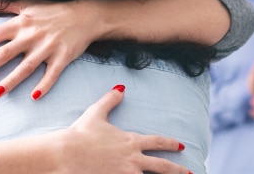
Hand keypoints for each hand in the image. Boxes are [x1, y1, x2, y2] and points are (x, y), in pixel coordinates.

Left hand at [0, 0, 95, 99]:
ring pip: (25, 67)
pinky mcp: (63, 57)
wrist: (85, 15)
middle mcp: (31, 36)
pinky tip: (34, 96)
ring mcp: (47, 47)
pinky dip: (44, 85)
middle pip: (3, 54)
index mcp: (19, 23)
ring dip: (10, 81)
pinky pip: (52, 74)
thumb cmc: (52, 11)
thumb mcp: (26, 2)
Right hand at [54, 85, 189, 173]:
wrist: (64, 154)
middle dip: (178, 170)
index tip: (181, 146)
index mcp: (131, 141)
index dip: (171, 143)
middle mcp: (133, 159)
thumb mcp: (96, 113)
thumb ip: (110, 100)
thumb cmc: (79, 134)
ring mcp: (125, 173)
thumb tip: (121, 87)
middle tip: (189, 173)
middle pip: (163, 166)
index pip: (157, 142)